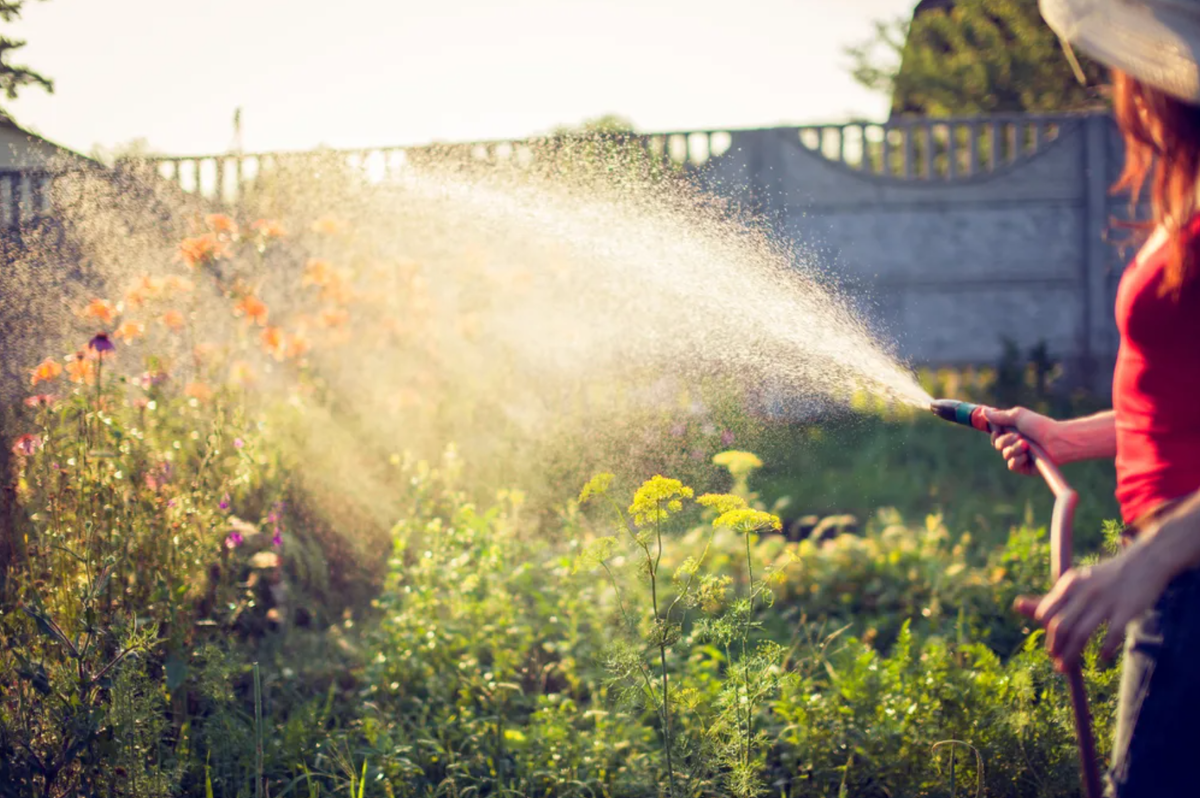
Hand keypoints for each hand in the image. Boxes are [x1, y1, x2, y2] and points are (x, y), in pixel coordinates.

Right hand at [983, 406, 1059, 475]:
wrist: (1057, 440)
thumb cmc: (1041, 426)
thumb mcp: (1018, 416)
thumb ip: (1000, 416)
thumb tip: (985, 411)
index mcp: (1013, 432)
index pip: (995, 436)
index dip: (995, 434)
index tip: (999, 429)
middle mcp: (1015, 444)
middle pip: (997, 445)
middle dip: (1006, 440)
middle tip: (1019, 437)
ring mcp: (1020, 456)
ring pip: (1005, 455)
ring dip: (1014, 449)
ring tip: (1027, 445)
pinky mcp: (1025, 468)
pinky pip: (1012, 465)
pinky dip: (1017, 460)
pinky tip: (1027, 456)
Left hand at [1013, 542, 1171, 669]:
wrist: (1144, 563)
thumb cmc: (1104, 578)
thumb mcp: (1076, 582)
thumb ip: (1052, 598)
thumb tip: (1017, 606)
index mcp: (1069, 583)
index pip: (1047, 613)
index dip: (1047, 634)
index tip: (1051, 648)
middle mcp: (1084, 591)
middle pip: (1061, 626)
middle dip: (1055, 647)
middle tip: (1056, 663)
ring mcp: (1105, 600)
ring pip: (1081, 633)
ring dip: (1071, 654)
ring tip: (1066, 667)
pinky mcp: (1127, 609)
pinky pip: (1112, 635)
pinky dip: (1105, 650)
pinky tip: (1101, 658)